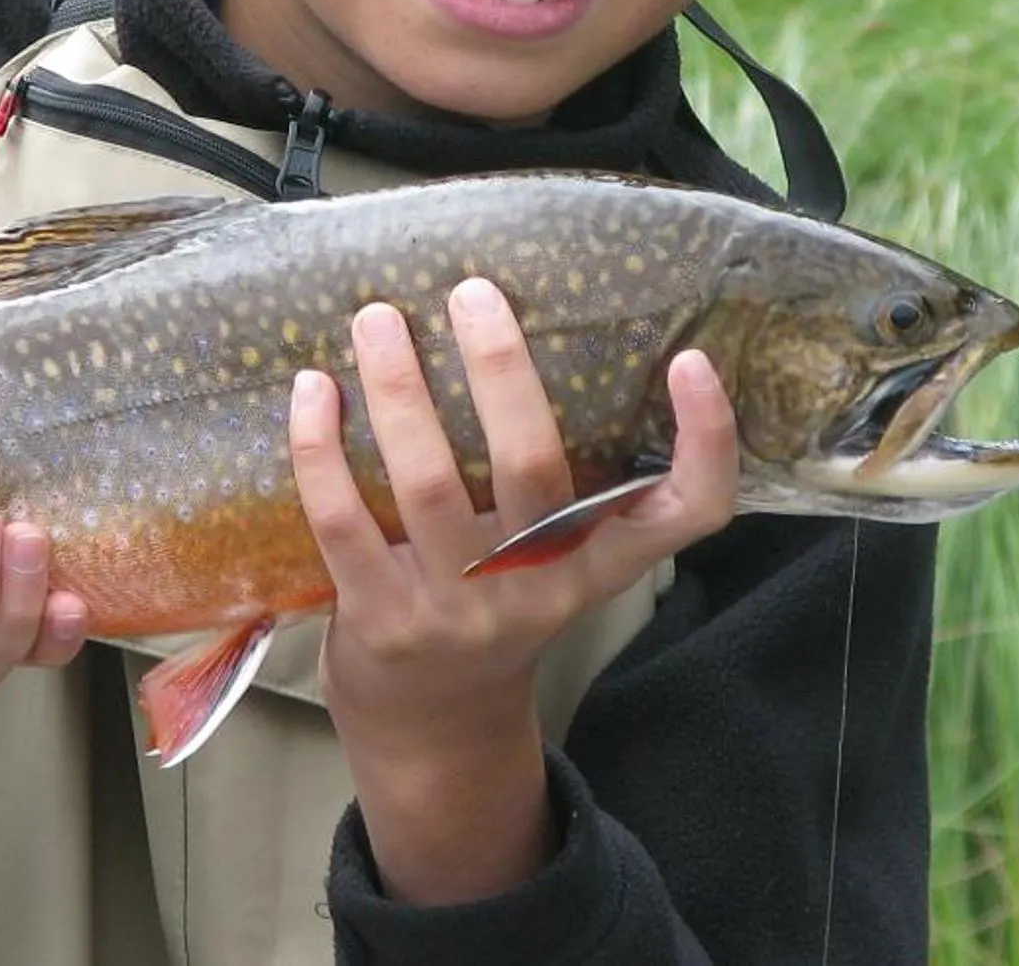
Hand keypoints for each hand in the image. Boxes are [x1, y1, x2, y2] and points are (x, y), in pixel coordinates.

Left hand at [289, 277, 739, 902]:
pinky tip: (313, 389)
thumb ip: (560, 486)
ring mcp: (457, 610)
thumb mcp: (553, 563)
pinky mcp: (381, 620)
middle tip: (471, 291)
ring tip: (378, 319)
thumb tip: (519, 337)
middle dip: (500, 369)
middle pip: (533, 466)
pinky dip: (322, 448)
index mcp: (595, 567)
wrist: (429, 728)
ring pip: (428, 480)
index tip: (692, 363)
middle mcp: (537, 589)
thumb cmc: (493, 607)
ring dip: (398, 389)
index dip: (705, 443)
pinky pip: (344, 519)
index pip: (684, 514)